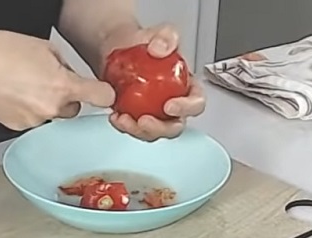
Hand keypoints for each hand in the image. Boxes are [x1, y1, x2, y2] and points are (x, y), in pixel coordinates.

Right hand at [0, 29, 114, 130]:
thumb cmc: (1, 51)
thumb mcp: (45, 50)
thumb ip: (67, 67)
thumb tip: (75, 77)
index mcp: (64, 86)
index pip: (102, 98)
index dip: (105, 95)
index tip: (105, 95)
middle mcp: (53, 108)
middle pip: (75, 109)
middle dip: (67, 99)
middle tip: (47, 84)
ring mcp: (36, 120)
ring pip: (53, 117)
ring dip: (46, 106)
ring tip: (25, 88)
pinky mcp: (20, 127)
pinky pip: (34, 121)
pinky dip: (29, 111)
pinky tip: (15, 97)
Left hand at [100, 24, 204, 140]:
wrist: (121, 46)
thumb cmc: (147, 43)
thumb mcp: (163, 32)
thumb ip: (168, 37)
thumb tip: (159, 50)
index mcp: (188, 88)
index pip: (196, 104)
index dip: (186, 109)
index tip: (169, 106)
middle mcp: (175, 104)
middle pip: (175, 126)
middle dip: (160, 128)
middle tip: (144, 121)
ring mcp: (156, 113)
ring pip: (154, 132)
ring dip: (139, 131)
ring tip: (123, 119)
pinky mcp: (137, 117)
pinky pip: (134, 128)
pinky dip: (124, 126)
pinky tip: (115, 116)